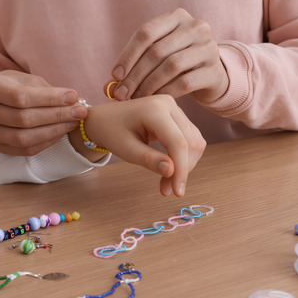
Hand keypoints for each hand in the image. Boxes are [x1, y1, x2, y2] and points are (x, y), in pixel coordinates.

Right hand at [0, 70, 86, 155]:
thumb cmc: (15, 86)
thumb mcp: (27, 80)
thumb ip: (48, 90)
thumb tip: (75, 100)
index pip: (21, 97)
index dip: (49, 98)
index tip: (73, 96)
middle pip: (24, 119)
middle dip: (56, 115)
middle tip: (80, 111)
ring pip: (24, 138)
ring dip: (54, 131)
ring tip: (73, 122)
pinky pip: (25, 150)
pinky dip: (46, 142)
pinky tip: (61, 132)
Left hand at [77, 95, 205, 196]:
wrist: (104, 118)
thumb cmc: (111, 132)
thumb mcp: (126, 149)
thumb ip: (148, 160)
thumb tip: (172, 171)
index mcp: (154, 109)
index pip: (178, 142)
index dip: (182, 169)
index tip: (178, 192)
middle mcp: (169, 104)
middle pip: (190, 143)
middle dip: (182, 169)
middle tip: (166, 189)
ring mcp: (174, 108)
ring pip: (193, 142)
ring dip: (184, 165)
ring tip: (166, 182)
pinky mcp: (177, 116)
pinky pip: (189, 139)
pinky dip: (182, 157)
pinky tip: (168, 169)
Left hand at [109, 8, 228, 104]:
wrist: (210, 75)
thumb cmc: (176, 64)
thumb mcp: (157, 56)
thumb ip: (134, 64)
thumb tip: (107, 86)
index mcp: (177, 16)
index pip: (146, 32)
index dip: (127, 55)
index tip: (114, 76)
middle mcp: (196, 27)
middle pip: (156, 51)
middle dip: (135, 75)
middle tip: (120, 94)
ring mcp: (208, 47)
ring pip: (171, 66)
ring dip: (148, 85)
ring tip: (136, 98)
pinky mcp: (215, 70)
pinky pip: (184, 82)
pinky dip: (165, 92)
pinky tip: (155, 100)